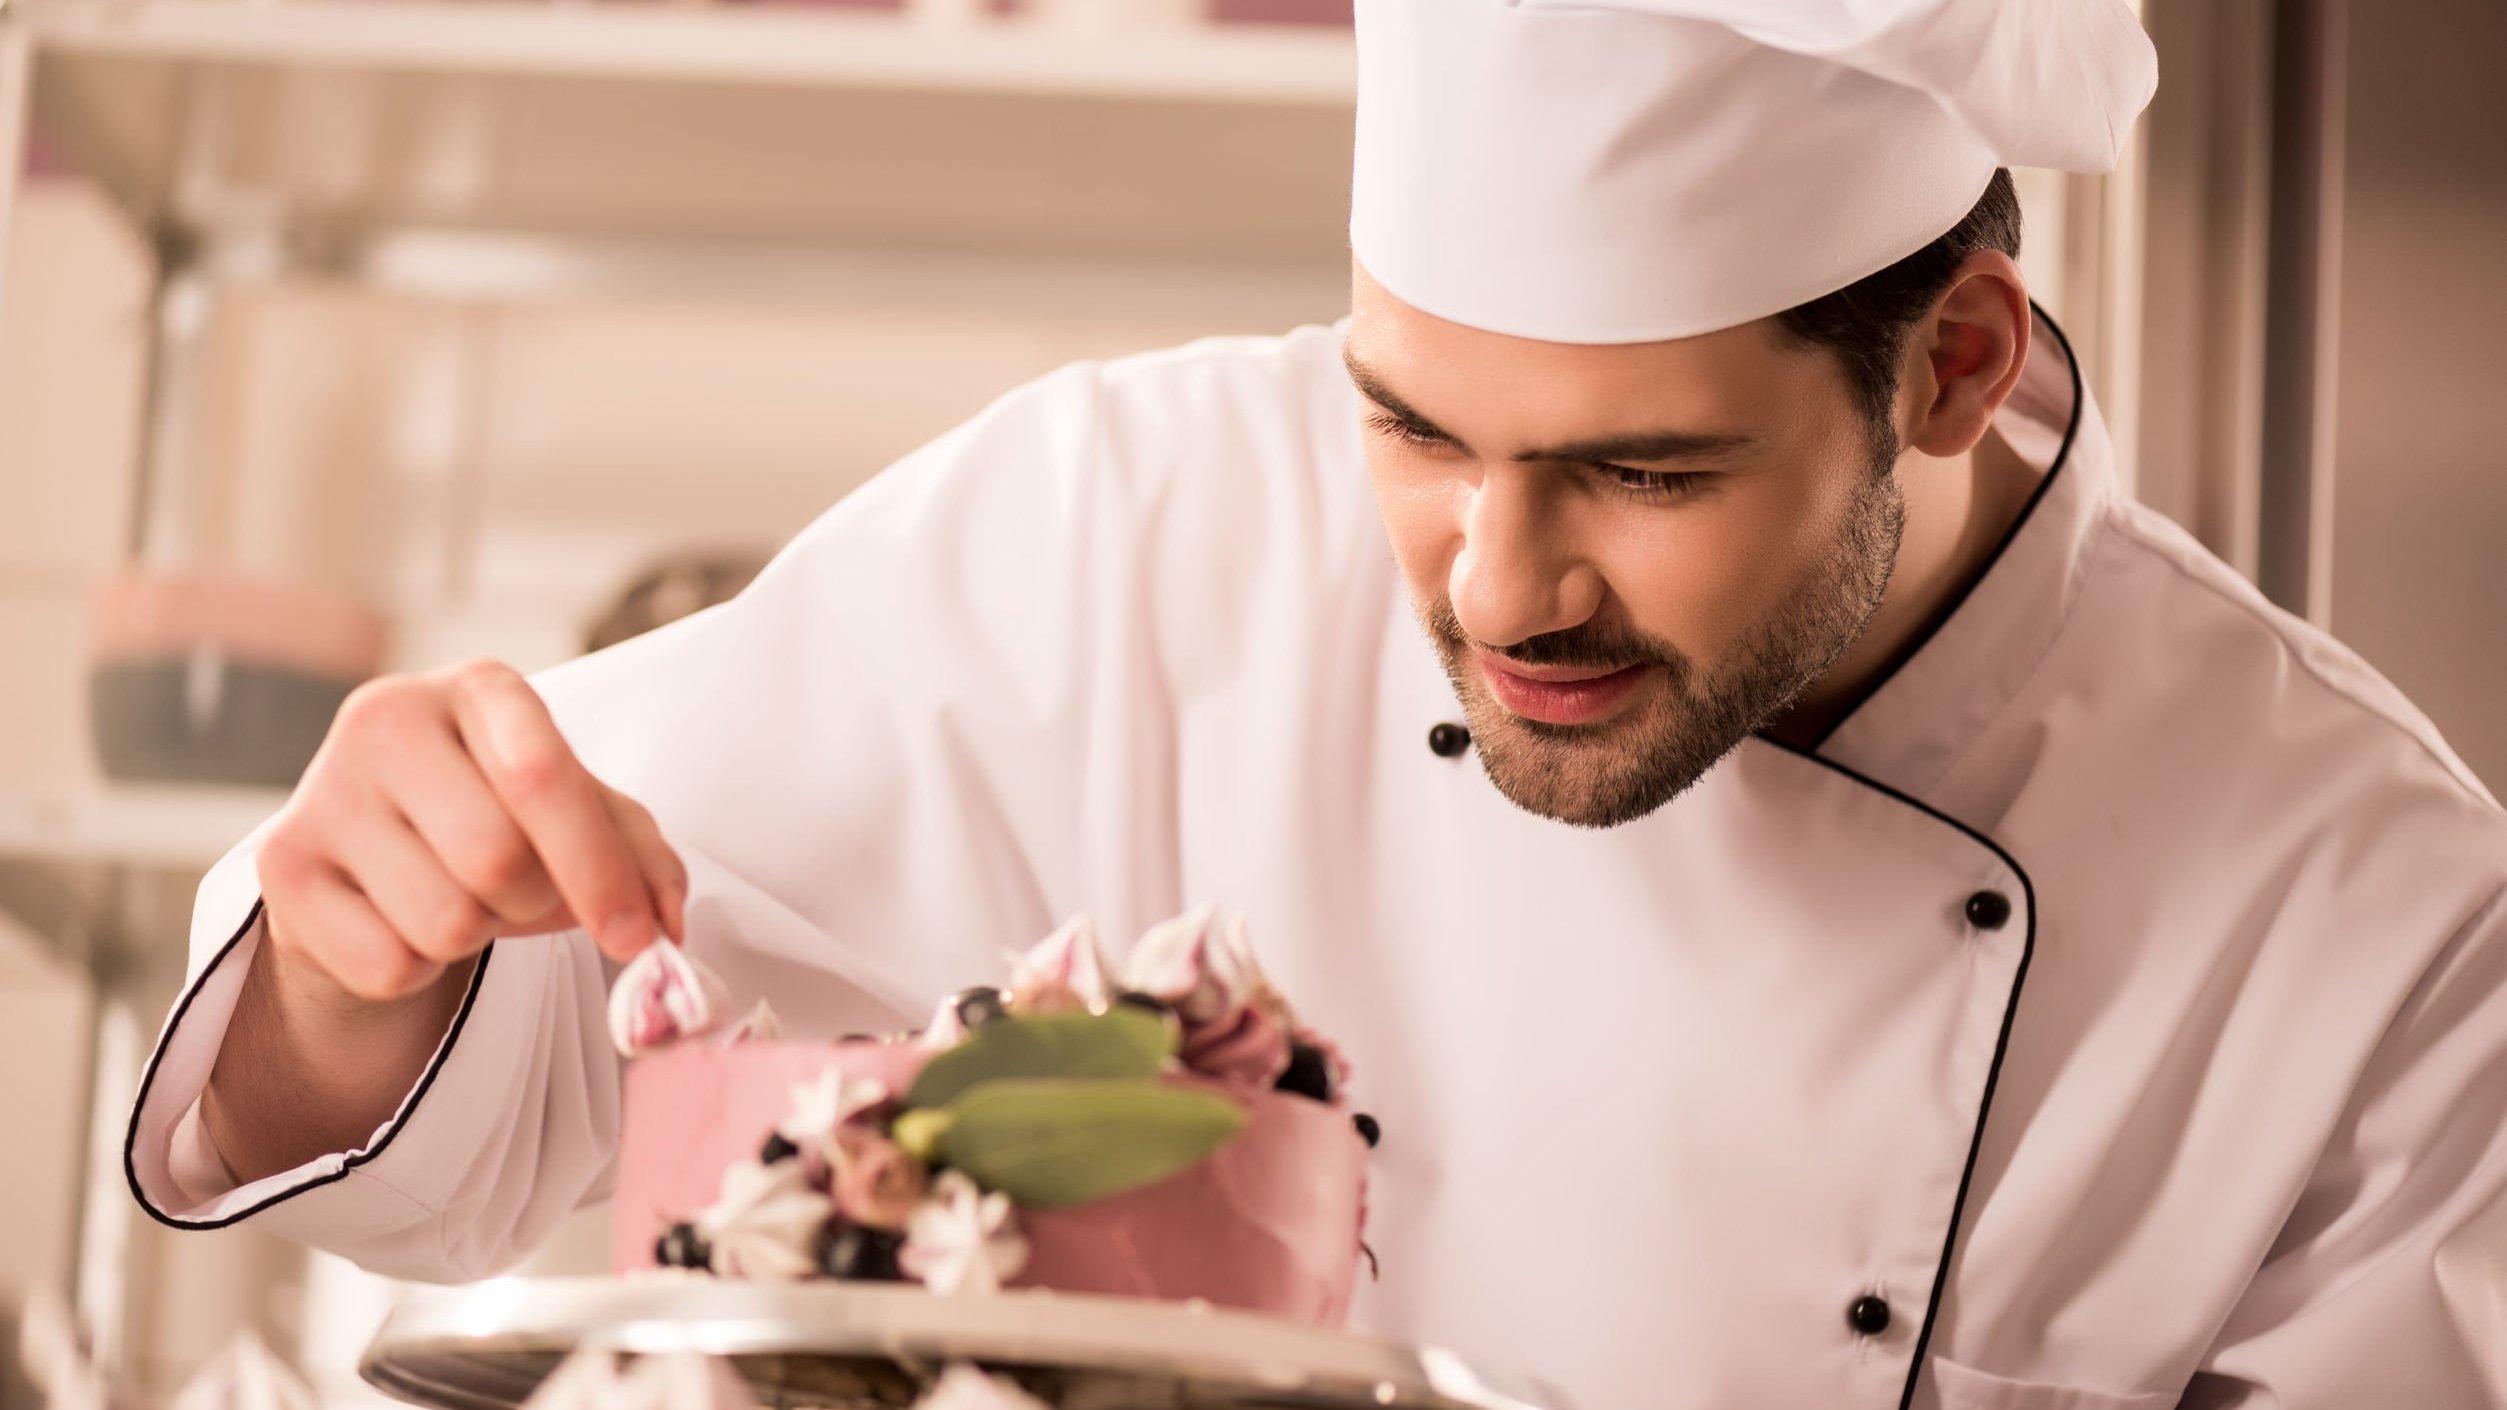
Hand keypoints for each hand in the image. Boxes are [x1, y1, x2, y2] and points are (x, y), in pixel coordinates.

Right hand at [255, 659, 687, 1002]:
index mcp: (480, 689)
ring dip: (477, 936)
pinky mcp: (281, 867)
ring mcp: (323, 790)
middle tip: (527, 894)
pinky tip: (404, 919)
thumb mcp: (580, 812)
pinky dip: (418, 966)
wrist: (378, 843)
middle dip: (535, 904)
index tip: (638, 937)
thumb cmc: (497, 814)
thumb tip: (664, 926)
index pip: (542, 776)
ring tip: (463, 895)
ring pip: (444, 921)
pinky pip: (388, 965)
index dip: (599, 868)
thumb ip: (640, 859)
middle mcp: (388, 719)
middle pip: (496, 862)